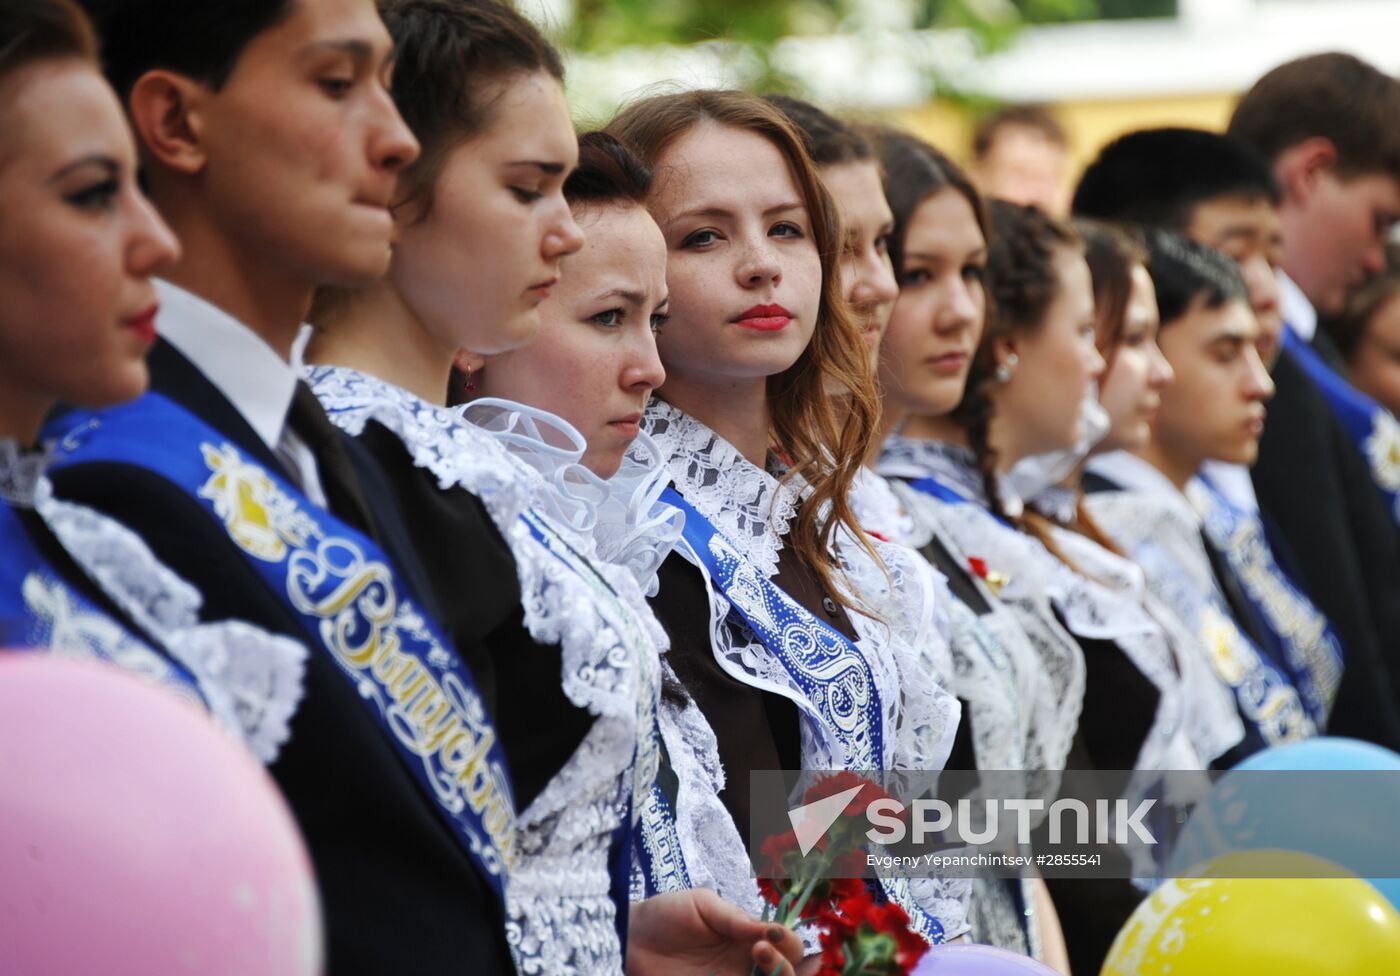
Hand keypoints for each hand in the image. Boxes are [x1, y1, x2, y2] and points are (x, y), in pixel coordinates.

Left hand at [627, 888, 805, 975]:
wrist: (629, 939)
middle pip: (787, 974)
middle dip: (785, 965)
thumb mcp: (702, 905)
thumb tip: (771, 929)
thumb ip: (735, 918)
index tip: (771, 934)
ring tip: (756, 957)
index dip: (789, 941)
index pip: (788, 945)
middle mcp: (746, 965)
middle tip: (760, 950)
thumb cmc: (665, 915)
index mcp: (749, 937)